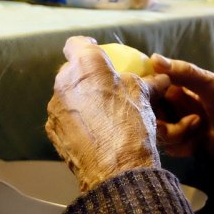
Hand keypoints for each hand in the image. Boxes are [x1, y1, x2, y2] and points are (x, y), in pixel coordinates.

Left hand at [46, 36, 169, 191]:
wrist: (116, 169)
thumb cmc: (132, 124)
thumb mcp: (145, 97)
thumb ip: (149, 82)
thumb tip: (161, 78)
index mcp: (87, 65)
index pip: (77, 44)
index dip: (87, 46)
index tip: (98, 53)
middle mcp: (64, 81)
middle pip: (71, 71)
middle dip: (85, 77)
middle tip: (104, 88)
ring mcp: (55, 107)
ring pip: (66, 95)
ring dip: (80, 100)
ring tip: (100, 115)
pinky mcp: (52, 129)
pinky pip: (64, 117)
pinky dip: (75, 121)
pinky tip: (93, 132)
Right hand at [150, 54, 213, 157]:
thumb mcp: (210, 84)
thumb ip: (184, 71)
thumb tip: (153, 58)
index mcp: (173, 87)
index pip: (146, 90)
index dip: (146, 97)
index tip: (154, 101)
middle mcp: (170, 106)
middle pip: (148, 116)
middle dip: (161, 121)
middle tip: (188, 119)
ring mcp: (175, 125)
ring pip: (157, 133)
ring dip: (176, 133)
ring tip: (198, 126)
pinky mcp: (182, 144)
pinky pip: (169, 148)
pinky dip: (183, 146)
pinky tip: (199, 141)